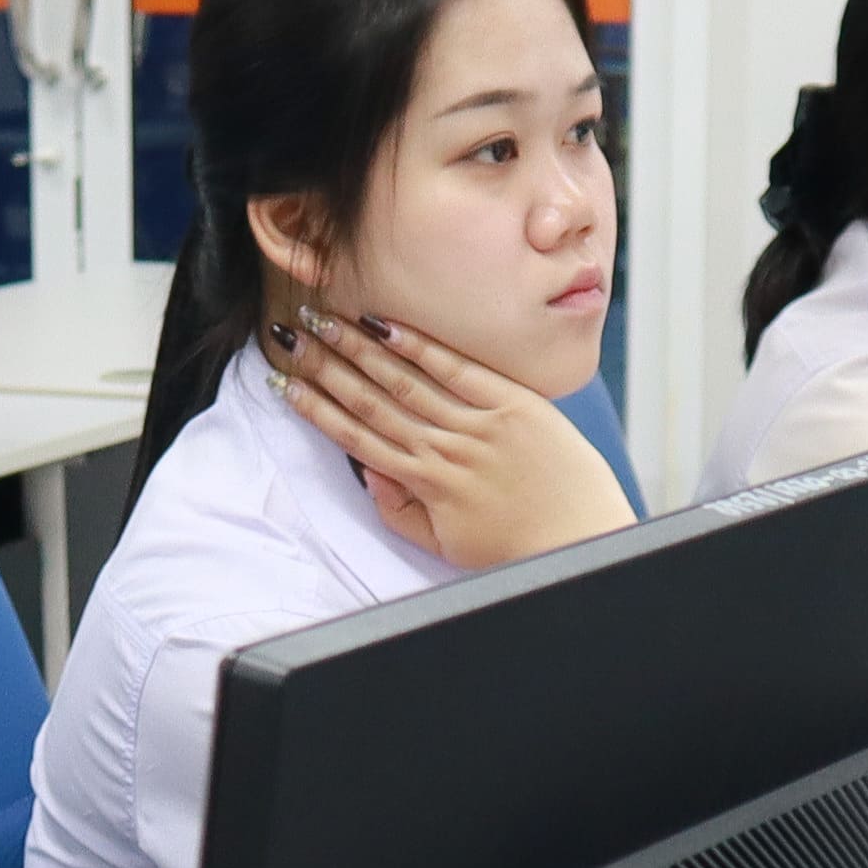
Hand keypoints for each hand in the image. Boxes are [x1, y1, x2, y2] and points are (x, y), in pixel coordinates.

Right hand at [272, 312, 635, 567]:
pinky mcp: (513, 406)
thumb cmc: (517, 546)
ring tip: (325, 321)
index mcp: (424, 485)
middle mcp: (443, 452)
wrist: (580, 541)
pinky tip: (386, 325)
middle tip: (291, 338)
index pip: (356, 439)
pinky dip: (420, 346)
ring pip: (404, 381)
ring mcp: (478, 426)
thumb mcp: (445, 544)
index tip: (287, 385)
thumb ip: (400, 511)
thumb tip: (370, 474)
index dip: (317, 408)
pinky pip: (457, 369)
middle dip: (325, 368)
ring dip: (359, 348)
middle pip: (370, 402)